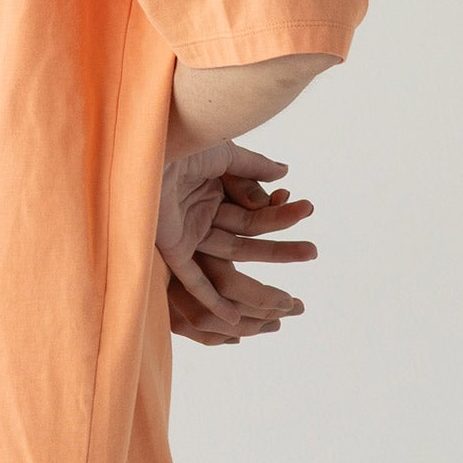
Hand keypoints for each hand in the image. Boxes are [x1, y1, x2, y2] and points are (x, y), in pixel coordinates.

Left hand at [156, 141, 317, 346]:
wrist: (149, 147)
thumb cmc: (181, 143)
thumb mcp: (225, 154)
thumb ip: (254, 167)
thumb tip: (285, 174)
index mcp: (213, 190)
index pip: (254, 211)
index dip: (278, 213)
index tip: (305, 208)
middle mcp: (201, 213)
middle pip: (248, 236)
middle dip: (280, 246)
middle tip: (313, 252)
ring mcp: (188, 232)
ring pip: (230, 257)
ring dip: (259, 272)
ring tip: (288, 290)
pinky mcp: (171, 248)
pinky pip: (192, 280)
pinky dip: (211, 300)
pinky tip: (234, 319)